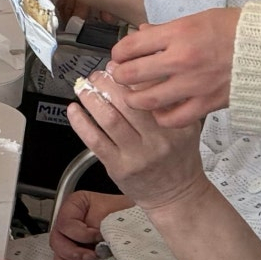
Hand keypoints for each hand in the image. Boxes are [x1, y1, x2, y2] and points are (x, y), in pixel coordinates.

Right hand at [48, 188, 131, 259]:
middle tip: (94, 256)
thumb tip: (100, 244)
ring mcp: (69, 243)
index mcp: (73, 207)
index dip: (82, 235)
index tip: (99, 236)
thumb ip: (103, 224)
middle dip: (76, 254)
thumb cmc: (123, 213)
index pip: (65, 225)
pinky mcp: (75, 258)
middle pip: (57, 244)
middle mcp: (66, 226)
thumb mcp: (113, 211)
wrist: (132, 222)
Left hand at [67, 73, 208, 212]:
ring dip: (91, 99)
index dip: (131, 75)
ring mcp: (137, 155)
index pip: (152, 92)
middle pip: (128, 103)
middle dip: (107, 83)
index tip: (119, 65)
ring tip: (84, 87)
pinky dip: (81, 123)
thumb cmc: (178, 158)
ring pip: (109, 119)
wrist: (176, 194)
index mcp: (177, 125)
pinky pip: (95, 141)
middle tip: (98, 74)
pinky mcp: (119, 167)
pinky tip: (75, 110)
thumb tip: (142, 73)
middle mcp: (159, 140)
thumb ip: (169, 103)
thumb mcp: (185, 127)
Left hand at [107, 7, 237, 125]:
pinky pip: (173, 118)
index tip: (119, 56)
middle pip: (132, 74)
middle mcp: (182, 59)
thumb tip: (141, 34)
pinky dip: (162, 117)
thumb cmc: (237, 29)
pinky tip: (160, 111)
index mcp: (179, 33)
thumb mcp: (198, 19)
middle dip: (120, 76)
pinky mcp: (207, 103)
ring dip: (134, 99)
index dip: (119, 53)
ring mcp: (193, 84)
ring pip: (146, 100)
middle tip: (121, 76)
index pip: (131, 46)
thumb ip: (166, 30)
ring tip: (133, 96)